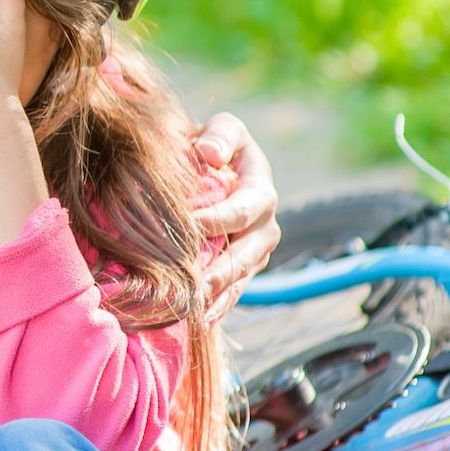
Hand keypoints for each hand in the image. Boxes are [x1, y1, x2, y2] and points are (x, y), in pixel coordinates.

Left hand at [186, 112, 281, 323]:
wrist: (211, 167)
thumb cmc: (213, 144)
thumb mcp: (223, 130)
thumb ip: (220, 136)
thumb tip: (208, 152)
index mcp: (261, 190)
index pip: (242, 210)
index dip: (216, 220)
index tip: (185, 226)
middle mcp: (265, 224)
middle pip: (247, 253)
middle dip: (220, 270)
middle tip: (194, 283)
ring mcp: (255, 250)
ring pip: (241, 278)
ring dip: (218, 295)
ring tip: (194, 310)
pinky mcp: (244, 268)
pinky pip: (234, 291)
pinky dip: (218, 306)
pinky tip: (198, 320)